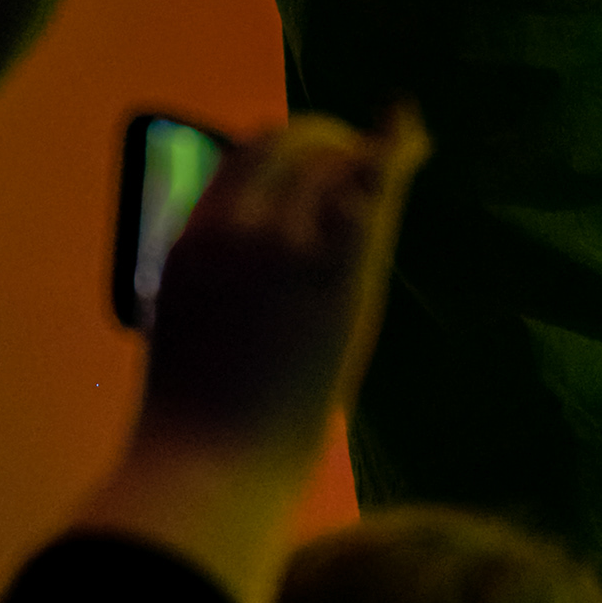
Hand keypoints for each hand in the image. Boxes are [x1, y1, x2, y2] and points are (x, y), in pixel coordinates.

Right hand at [66, 106, 433, 602]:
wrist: (210, 465)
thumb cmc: (196, 419)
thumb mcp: (186, 326)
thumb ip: (215, 277)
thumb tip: (239, 269)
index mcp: (192, 237)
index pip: (245, 156)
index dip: (286, 145)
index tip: (314, 151)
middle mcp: (236, 225)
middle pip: (293, 144)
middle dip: (331, 142)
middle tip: (364, 156)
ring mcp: (284, 243)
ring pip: (335, 161)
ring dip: (366, 157)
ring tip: (395, 158)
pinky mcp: (336, 273)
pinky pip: (371, 190)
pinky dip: (396, 154)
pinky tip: (415, 138)